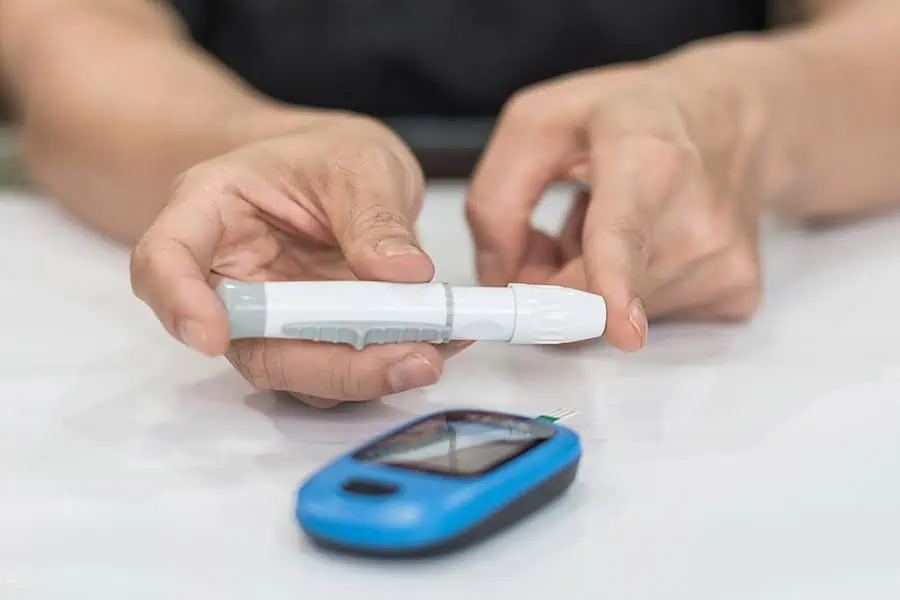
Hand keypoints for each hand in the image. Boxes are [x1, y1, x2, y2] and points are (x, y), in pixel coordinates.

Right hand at [131, 115, 468, 407]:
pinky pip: (338, 372)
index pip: (164, 261)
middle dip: (328, 365)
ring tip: (436, 352)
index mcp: (209, 211)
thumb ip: (374, 216)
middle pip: (249, 344)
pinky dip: (388, 367)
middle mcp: (229, 279)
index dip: (179, 304)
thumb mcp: (358, 162)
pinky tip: (438, 344)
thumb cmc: (325, 156)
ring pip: (297, 372)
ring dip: (366, 375)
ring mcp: (269, 321)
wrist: (337, 174)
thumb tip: (404, 275)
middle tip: (410, 360)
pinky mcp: (309, 344)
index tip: (211, 339)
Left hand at [466, 49, 767, 351]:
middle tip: (563, 228)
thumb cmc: (635, 114)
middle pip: (591, 294)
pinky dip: (630, 295)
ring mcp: (723, 262)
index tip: (624, 330)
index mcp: (645, 157)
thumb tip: (500, 280)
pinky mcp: (737, 292)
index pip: (624, 233)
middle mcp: (697, 216)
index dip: (615, 285)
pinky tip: (646, 246)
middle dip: (552, 277)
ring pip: (612, 317)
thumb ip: (495, 200)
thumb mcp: (538, 123)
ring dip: (592, 284)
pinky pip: (650, 322)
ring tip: (616, 225)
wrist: (734, 115)